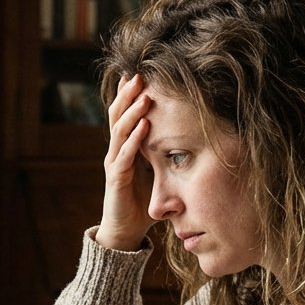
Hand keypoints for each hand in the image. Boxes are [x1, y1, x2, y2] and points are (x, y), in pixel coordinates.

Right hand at [97, 74, 155, 250]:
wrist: (124, 232)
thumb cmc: (141, 203)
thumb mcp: (156, 174)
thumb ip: (164, 157)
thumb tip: (190, 140)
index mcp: (124, 148)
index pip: (124, 115)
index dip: (129, 94)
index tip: (139, 72)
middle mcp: (116, 152)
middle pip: (118, 116)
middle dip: (128, 94)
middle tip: (140, 73)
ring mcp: (114, 165)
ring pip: (119, 131)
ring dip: (132, 111)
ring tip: (144, 93)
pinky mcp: (116, 180)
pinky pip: (124, 155)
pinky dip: (134, 139)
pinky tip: (144, 125)